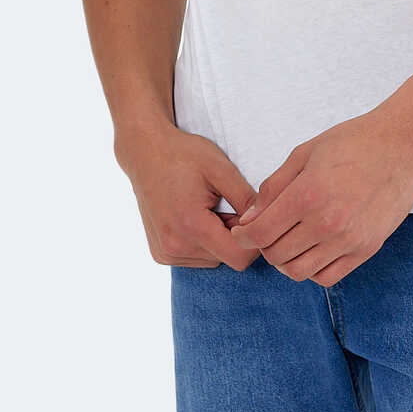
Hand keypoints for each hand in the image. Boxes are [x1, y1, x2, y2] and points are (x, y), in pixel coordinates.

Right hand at [114, 119, 261, 271]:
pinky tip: (193, 215)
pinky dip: (202, 241)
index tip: (248, 213)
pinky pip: (195, 257)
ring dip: (218, 238)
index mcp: (191, 226)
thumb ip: (246, 198)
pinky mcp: (160, 254)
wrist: (145, 152)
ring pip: (212, 259)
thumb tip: (267, 221)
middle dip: (234, 234)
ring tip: (207, 207)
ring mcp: (165, 253)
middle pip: (226, 258)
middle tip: (225, 202)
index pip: (239, 258)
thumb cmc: (184, 155)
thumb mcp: (220, 168)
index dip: (252, 238)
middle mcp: (175, 246)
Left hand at [229, 110, 412, 285]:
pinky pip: (328, 277)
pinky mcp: (367, 249)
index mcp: (308, 194)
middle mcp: (327, 223)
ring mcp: (349, 239)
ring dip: (285, 261)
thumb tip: (250, 218)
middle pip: (277, 256)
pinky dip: (312, 270)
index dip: (244, 236)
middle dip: (263, 246)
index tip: (242, 231)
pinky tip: (311, 249)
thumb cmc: (353, 141)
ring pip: (300, 272)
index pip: (261, 233)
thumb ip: (274, 186)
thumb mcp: (305, 152)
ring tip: (288, 241)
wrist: (402, 144)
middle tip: (265, 231)